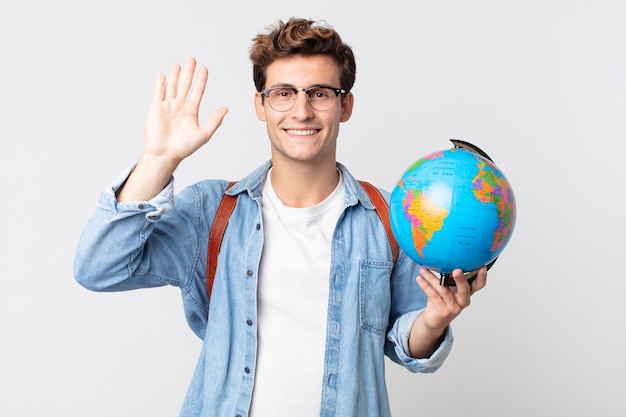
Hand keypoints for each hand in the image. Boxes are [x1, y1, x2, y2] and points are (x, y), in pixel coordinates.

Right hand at [117, 58, 227, 201]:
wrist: (165, 153)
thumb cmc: (185, 147)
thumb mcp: (204, 133)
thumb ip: (214, 120)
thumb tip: (226, 109)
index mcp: (191, 111)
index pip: (197, 91)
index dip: (201, 80)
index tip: (204, 69)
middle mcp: (180, 107)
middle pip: (185, 85)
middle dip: (189, 73)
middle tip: (192, 60)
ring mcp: (168, 106)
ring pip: (173, 86)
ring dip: (176, 75)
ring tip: (179, 65)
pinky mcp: (156, 108)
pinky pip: (159, 92)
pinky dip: (161, 83)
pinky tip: (163, 75)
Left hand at [417, 266, 486, 330]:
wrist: (433, 320)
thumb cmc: (442, 300)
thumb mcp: (447, 287)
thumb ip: (447, 276)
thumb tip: (441, 256)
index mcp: (467, 292)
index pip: (478, 285)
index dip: (482, 277)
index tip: (483, 267)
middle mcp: (463, 300)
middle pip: (464, 289)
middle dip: (461, 279)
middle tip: (457, 270)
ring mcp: (454, 308)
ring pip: (444, 290)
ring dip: (432, 278)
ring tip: (423, 269)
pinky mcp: (443, 312)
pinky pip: (433, 296)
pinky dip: (425, 286)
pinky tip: (419, 278)